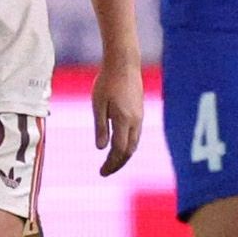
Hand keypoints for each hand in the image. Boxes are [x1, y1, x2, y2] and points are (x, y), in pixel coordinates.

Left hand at [92, 56, 143, 175]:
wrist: (124, 63)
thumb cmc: (107, 81)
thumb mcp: (98, 104)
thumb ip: (101, 126)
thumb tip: (101, 148)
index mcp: (124, 120)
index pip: (119, 150)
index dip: (111, 164)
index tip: (101, 173)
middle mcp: (135, 121)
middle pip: (129, 150)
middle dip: (117, 163)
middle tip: (105, 172)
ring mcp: (139, 116)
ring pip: (134, 143)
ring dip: (123, 155)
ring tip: (111, 162)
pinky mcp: (139, 111)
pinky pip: (135, 134)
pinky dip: (127, 145)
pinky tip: (119, 145)